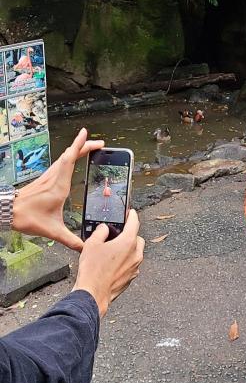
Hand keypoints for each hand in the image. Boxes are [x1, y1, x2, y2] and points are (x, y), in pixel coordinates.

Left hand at [12, 128, 103, 250]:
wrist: (7, 212)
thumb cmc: (27, 217)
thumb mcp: (52, 231)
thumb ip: (70, 240)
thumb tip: (85, 247)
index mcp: (59, 187)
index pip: (70, 160)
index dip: (80, 146)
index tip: (87, 135)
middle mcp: (54, 178)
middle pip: (70, 154)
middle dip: (85, 146)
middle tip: (100, 144)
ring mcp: (49, 177)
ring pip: (65, 157)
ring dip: (77, 149)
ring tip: (89, 147)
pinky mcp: (46, 179)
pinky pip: (60, 162)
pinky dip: (69, 156)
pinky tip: (71, 159)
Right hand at [72, 210, 144, 317]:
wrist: (93, 294)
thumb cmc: (93, 271)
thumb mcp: (92, 244)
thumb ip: (101, 232)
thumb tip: (105, 229)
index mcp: (128, 242)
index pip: (134, 223)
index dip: (132, 215)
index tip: (131, 212)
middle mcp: (136, 254)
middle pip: (137, 238)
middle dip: (130, 234)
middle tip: (118, 234)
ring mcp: (135, 267)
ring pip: (136, 252)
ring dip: (128, 248)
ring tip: (113, 250)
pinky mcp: (132, 277)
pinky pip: (132, 264)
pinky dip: (126, 260)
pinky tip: (113, 263)